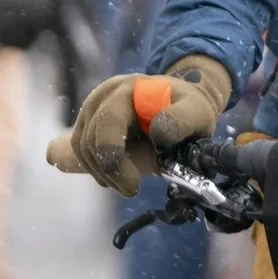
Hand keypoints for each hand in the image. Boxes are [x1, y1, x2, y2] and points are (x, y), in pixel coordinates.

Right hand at [56, 54, 234, 195]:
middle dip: (111, 171)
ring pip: (82, 146)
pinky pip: (80, 149)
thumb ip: (181, 121)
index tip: (132, 185)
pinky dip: (95, 168)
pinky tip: (114, 177)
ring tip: (127, 185)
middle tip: (132, 190)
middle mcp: (105, 94)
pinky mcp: (87, 122)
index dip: (112, 151)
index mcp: (131, 89)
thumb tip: (158, 132)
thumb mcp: (196, 113)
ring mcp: (93, 107)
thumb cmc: (187, 109)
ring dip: (102, 173)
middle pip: (91, 138)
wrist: (177, 101)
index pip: (109, 120)